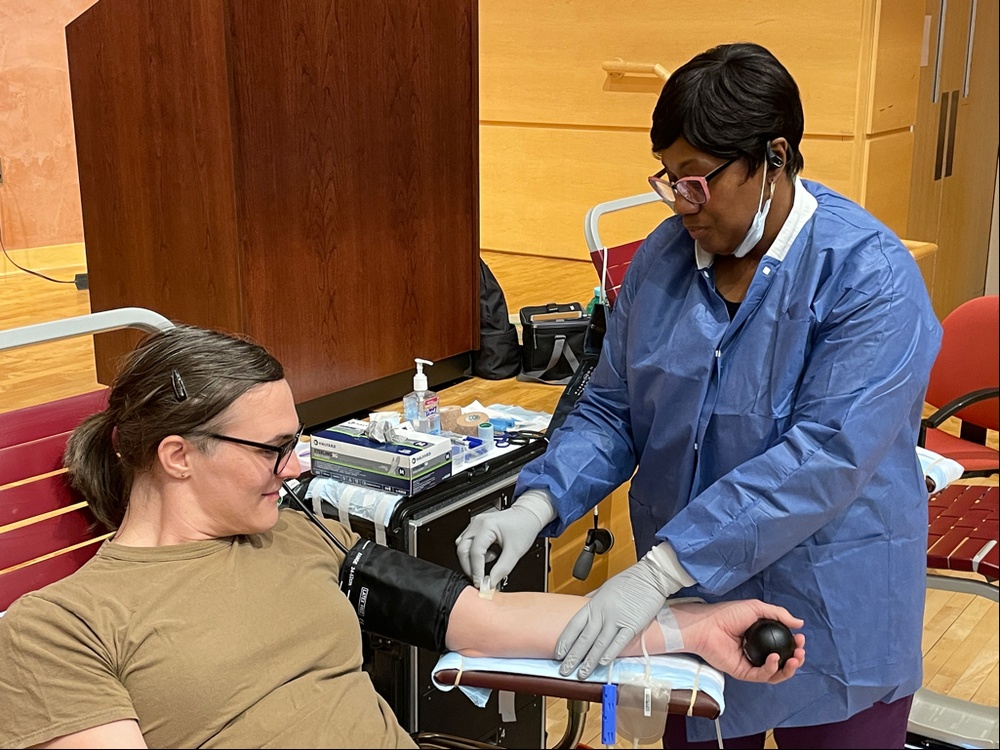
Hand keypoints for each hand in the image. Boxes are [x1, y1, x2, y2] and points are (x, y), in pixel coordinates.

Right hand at [454, 504, 545, 586]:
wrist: (528, 516)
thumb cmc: (524, 527)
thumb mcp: (515, 552)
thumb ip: (501, 569)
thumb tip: (490, 583)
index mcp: (486, 526)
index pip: (475, 552)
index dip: (476, 571)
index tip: (480, 583)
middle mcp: (477, 523)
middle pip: (463, 550)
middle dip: (470, 567)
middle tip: (479, 579)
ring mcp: (475, 525)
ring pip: (463, 547)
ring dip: (471, 560)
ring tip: (488, 562)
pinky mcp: (476, 528)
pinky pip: (468, 544)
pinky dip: (474, 554)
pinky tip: (487, 555)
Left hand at [555, 555, 674, 678]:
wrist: (649, 577)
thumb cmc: (628, 581)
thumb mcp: (604, 588)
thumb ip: (593, 599)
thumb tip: (582, 604)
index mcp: (593, 604)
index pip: (574, 626)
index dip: (565, 641)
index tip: (558, 654)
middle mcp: (602, 613)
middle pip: (584, 639)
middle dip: (573, 657)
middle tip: (565, 670)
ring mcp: (617, 620)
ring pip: (599, 644)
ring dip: (589, 661)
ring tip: (582, 674)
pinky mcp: (632, 625)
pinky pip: (618, 642)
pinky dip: (610, 654)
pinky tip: (602, 663)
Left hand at [670, 599, 805, 683]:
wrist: (708, 625)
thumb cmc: (728, 614)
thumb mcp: (756, 608)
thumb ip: (779, 614)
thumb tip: (800, 623)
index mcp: (762, 638)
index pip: (783, 645)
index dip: (795, 644)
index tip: (801, 639)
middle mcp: (758, 652)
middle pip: (782, 662)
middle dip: (796, 660)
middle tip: (800, 652)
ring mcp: (751, 664)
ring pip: (775, 673)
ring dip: (788, 669)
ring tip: (794, 659)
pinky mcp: (743, 673)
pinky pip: (761, 676)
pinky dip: (771, 669)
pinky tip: (775, 659)